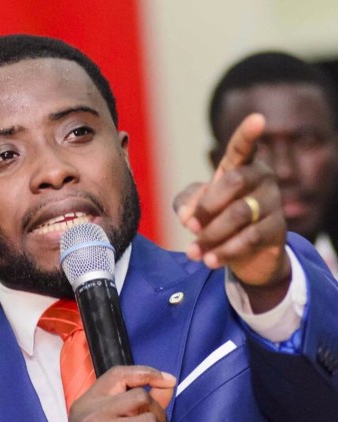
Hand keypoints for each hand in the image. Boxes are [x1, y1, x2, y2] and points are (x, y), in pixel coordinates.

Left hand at [174, 113, 290, 311]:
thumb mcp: (195, 208)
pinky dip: (225, 251)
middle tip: (189, 226)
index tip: (258, 119)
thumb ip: (185, 203)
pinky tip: (209, 261)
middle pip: (234, 181)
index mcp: (239, 167)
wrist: (244, 254)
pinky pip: (250, 238)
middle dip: (207, 205)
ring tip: (192, 252)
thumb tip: (188, 216)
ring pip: (240, 213)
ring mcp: (272, 203)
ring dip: (211, 235)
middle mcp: (261, 179)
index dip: (248, 134)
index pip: (243, 147)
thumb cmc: (218, 219)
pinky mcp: (278, 230)